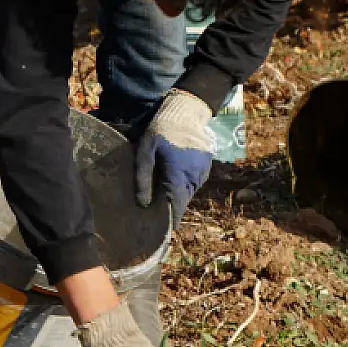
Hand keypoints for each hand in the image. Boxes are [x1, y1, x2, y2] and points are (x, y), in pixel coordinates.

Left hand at [134, 89, 214, 223]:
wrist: (186, 112)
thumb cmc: (161, 130)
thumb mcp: (145, 151)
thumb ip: (143, 176)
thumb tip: (142, 203)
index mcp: (178, 176)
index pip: (175, 207)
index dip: (168, 221)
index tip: (160, 234)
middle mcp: (194, 178)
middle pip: (181, 202)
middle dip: (170, 209)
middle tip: (155, 217)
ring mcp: (202, 173)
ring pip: (188, 193)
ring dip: (176, 197)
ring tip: (161, 200)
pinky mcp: (205, 167)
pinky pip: (193, 183)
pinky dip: (183, 186)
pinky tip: (172, 182)